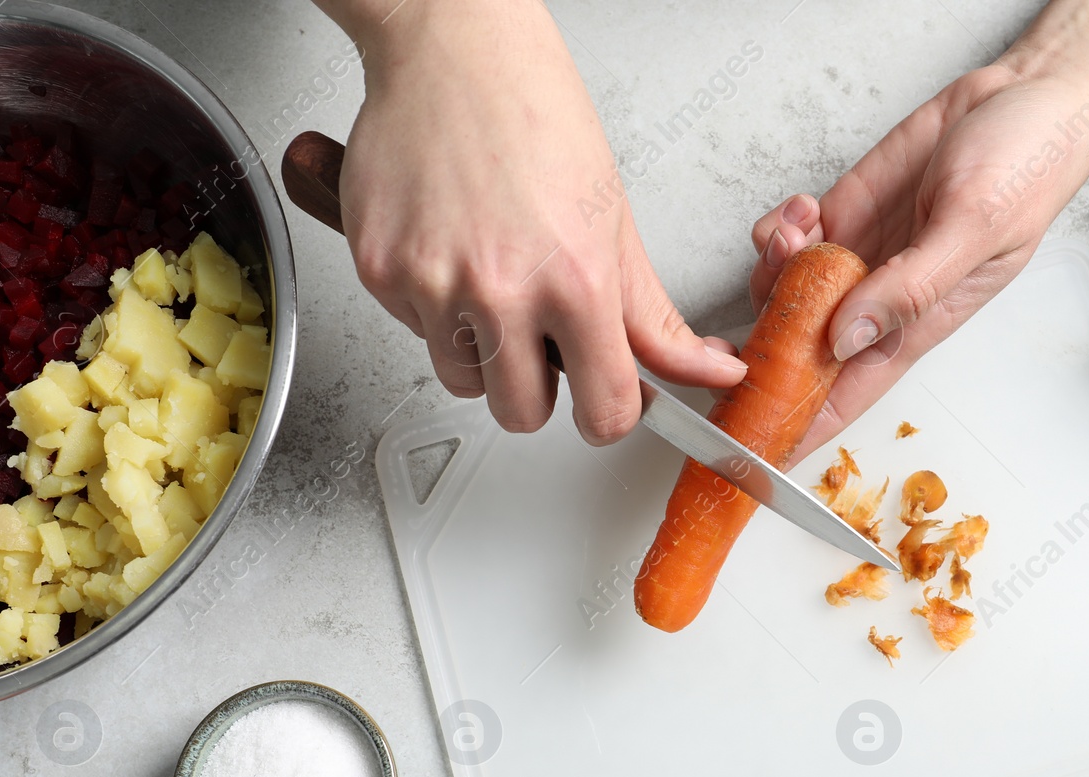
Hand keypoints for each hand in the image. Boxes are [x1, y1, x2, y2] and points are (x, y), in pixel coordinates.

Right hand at [335, 0, 745, 441]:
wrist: (453, 50)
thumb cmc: (535, 117)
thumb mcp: (615, 221)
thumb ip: (654, 318)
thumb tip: (708, 369)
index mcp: (575, 281)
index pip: (604, 411)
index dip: (607, 413)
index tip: (602, 400)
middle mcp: (501, 290)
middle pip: (521, 415)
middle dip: (536, 390)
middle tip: (541, 338)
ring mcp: (432, 285)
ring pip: (462, 380)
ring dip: (480, 350)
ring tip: (492, 280)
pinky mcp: (380, 271)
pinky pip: (412, 331)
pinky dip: (431, 305)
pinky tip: (449, 249)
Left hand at [748, 66, 1088, 458]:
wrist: (1024, 97)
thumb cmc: (1027, 168)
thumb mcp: (974, 228)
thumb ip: (911, 287)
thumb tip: (847, 339)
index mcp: (916, 327)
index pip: (846, 398)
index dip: (797, 428)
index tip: (750, 450)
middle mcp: (879, 303)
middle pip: (798, 354)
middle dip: (757, 349)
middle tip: (733, 331)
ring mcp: (857, 260)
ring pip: (782, 296)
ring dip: (770, 273)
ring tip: (795, 234)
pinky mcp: (844, 216)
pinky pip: (788, 243)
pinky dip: (779, 232)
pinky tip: (802, 212)